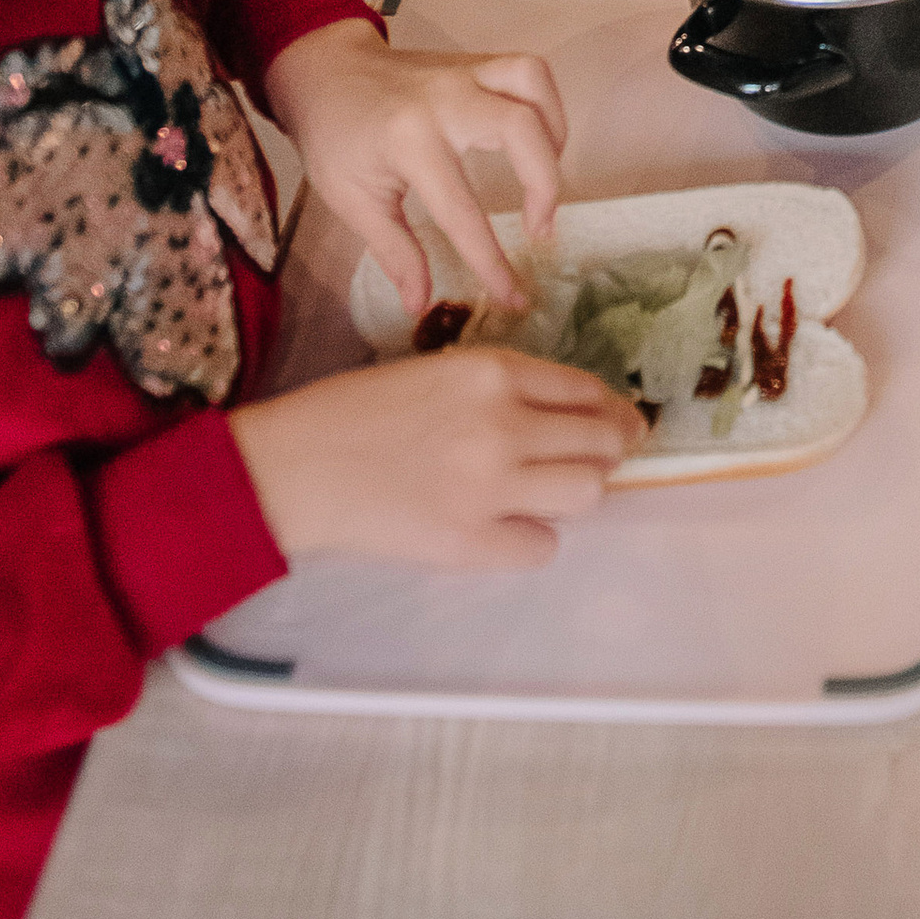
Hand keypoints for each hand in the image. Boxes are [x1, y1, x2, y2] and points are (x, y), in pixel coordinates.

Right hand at [230, 348, 644, 568]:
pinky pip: (541, 547)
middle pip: (601, 442)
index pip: (587, 391)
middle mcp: (504, 424)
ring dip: (577, 493)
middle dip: (609, 451)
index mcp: (494, 372)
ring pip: (587, 494)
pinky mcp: (470, 544)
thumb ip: (502, 388)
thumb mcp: (439, 371)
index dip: (612, 411)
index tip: (622, 423)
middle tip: (602, 460)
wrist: (298, 465)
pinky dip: (532, 539)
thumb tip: (569, 414)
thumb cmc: (357, 410)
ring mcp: (491, 488)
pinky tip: (506, 527)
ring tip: (549, 492)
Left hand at [262, 18, 567, 318]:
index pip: (462, 211)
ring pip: (532, 81)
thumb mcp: (352, 201)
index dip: (491, 261)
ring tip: (546, 175)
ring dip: (554, 129)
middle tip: (539, 230)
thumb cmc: (333, 139)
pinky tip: (538, 142)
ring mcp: (463, 72)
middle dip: (544, 184)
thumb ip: (394, 251)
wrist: (324, 72)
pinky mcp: (475, 62)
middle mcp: (444, 100)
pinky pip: (526, 72)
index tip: (513, 297)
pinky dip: (545, 104)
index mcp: (408, 141)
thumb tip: (421, 304)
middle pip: (520, 128)